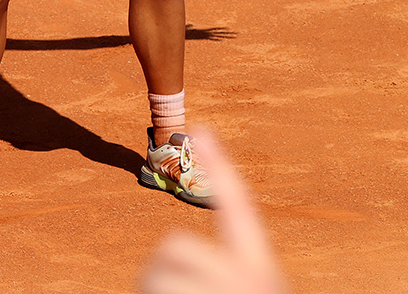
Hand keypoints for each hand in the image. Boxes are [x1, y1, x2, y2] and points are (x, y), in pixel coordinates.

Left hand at [140, 128, 286, 293]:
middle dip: (164, 269)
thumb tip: (179, 254)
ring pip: (154, 273)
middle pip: (175, 243)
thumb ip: (227, 270)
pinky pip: (145, 292)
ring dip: (154, 292)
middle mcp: (246, 277)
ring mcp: (219, 290)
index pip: (239, 206)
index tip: (200, 129)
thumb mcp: (249, 292)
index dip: (219, 166)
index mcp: (261, 270)